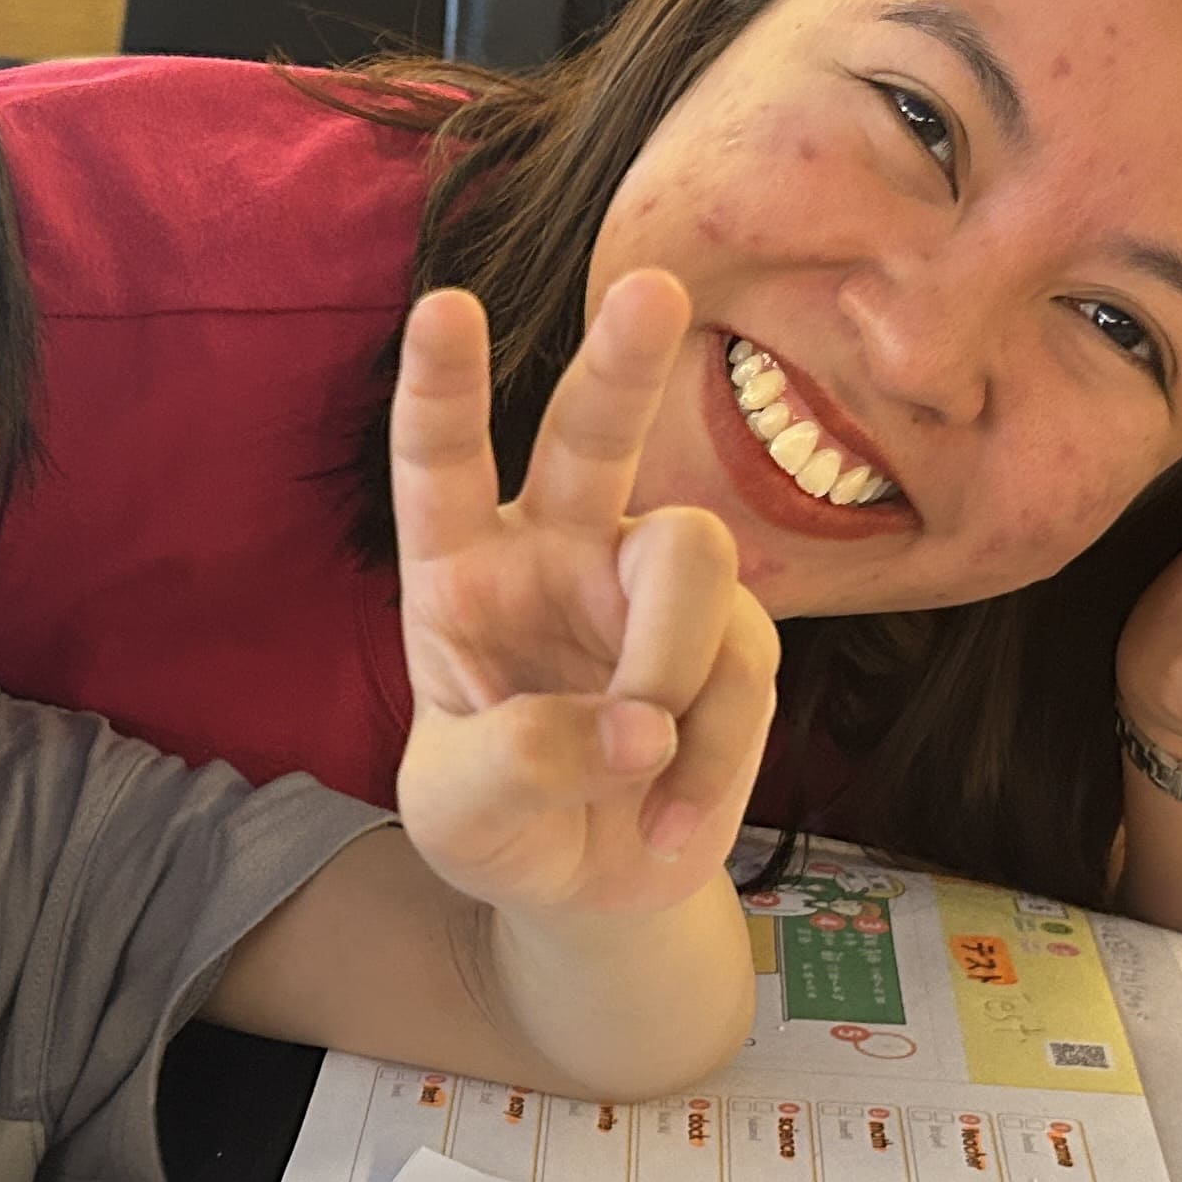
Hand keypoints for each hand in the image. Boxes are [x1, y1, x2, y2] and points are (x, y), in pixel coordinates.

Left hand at [390, 271, 778, 915]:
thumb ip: (521, 762)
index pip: (441, 461)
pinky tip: (663, 820)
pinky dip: (707, 763)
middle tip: (651, 291)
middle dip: (623, 364)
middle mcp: (559, 550)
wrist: (588, 890)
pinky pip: (740, 674)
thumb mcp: (461, 814)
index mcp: (462, 569)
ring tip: (638, 769)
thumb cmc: (503, 822)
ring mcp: (651, 590)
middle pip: (592, 435)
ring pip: (692, 562)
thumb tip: (639, 725)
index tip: (447, 306)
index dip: (442, 386)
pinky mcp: (733, 644)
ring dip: (666, 670)